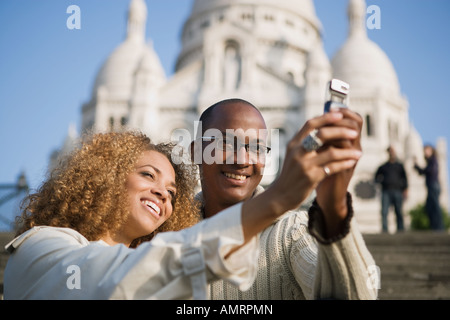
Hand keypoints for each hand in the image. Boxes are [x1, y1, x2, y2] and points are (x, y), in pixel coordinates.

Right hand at [239, 110, 360, 244]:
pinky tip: (351, 163)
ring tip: (359, 152)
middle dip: (341, 132)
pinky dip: (344, 164)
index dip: (326, 117)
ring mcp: (304, 164)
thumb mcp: (293, 155)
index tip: (340, 114)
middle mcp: (298, 152)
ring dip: (348, 152)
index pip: (310, 124)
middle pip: (322, 135)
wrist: (280, 195)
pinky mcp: (311, 177)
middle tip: (354, 133)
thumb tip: (324, 128)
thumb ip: (305, 142)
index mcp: (294, 143)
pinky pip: (332, 168)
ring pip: (331, 153)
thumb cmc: (291, 173)